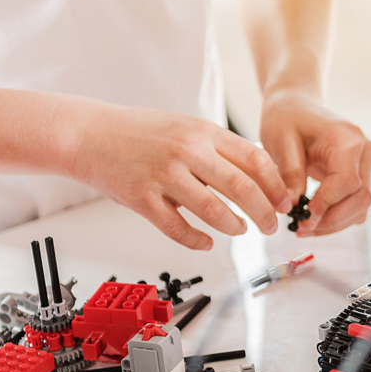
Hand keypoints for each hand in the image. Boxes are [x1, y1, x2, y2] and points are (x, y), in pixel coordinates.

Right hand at [67, 101, 292, 249]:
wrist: (87, 133)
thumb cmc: (140, 133)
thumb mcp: (186, 128)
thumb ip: (218, 149)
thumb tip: (258, 177)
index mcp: (203, 132)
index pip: (255, 160)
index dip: (275, 185)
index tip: (284, 202)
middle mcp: (186, 150)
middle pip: (242, 187)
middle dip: (264, 212)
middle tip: (271, 226)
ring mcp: (163, 174)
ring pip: (213, 210)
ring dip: (234, 226)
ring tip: (240, 230)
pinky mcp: (141, 198)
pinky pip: (177, 228)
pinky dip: (196, 240)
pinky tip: (206, 243)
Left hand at [259, 89, 370, 236]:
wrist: (297, 106)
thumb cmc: (287, 118)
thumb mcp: (279, 140)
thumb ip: (289, 172)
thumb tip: (293, 205)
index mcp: (347, 139)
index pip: (348, 182)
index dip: (327, 204)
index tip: (303, 217)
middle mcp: (366, 151)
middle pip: (362, 198)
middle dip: (332, 220)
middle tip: (302, 229)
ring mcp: (369, 164)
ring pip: (362, 206)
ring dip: (335, 223)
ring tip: (304, 227)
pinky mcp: (364, 175)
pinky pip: (357, 204)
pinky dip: (338, 217)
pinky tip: (315, 219)